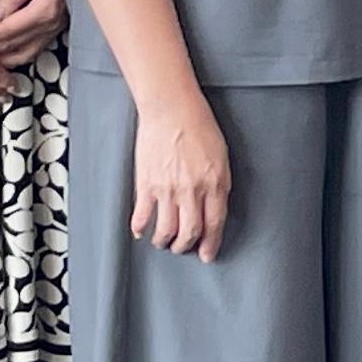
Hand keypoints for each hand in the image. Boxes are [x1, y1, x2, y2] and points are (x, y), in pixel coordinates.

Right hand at [130, 89, 231, 258]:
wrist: (171, 107)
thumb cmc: (199, 125)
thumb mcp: (221, 155)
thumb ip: (219, 183)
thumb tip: (214, 206)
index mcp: (215, 182)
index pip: (215, 223)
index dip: (210, 243)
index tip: (206, 255)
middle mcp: (192, 190)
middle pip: (190, 232)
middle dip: (186, 246)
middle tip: (183, 248)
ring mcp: (167, 189)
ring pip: (166, 230)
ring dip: (164, 241)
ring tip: (163, 242)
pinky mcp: (146, 184)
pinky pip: (142, 216)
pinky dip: (141, 228)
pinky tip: (141, 231)